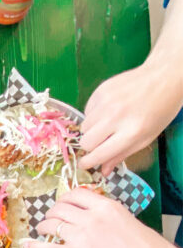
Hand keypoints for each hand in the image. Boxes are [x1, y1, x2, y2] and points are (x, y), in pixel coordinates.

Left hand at [25, 187, 182, 247]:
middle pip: (59, 208)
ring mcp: (80, 236)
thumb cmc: (141, 243)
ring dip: (44, 226)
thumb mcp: (122, 216)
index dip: (64, 199)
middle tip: (51, 217)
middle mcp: (89, 218)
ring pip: (51, 224)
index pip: (75, 194)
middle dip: (52, 212)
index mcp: (103, 205)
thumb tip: (84, 211)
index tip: (62, 204)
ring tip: (43, 229)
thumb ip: (102, 211)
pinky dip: (35, 246)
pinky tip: (28, 245)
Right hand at [79, 61, 182, 175]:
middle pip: (86, 142)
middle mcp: (116, 117)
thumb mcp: (146, 138)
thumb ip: (122, 154)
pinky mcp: (101, 90)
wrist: (163, 77)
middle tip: (101, 142)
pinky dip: (94, 114)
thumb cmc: (159, 111)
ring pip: (84, 127)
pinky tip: (108, 110)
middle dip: (91, 146)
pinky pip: (86, 111)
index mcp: (131, 132)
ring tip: (108, 123)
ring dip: (92, 129)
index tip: (83, 164)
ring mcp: (106, 102)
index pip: (99, 154)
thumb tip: (103, 171)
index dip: (88, 162)